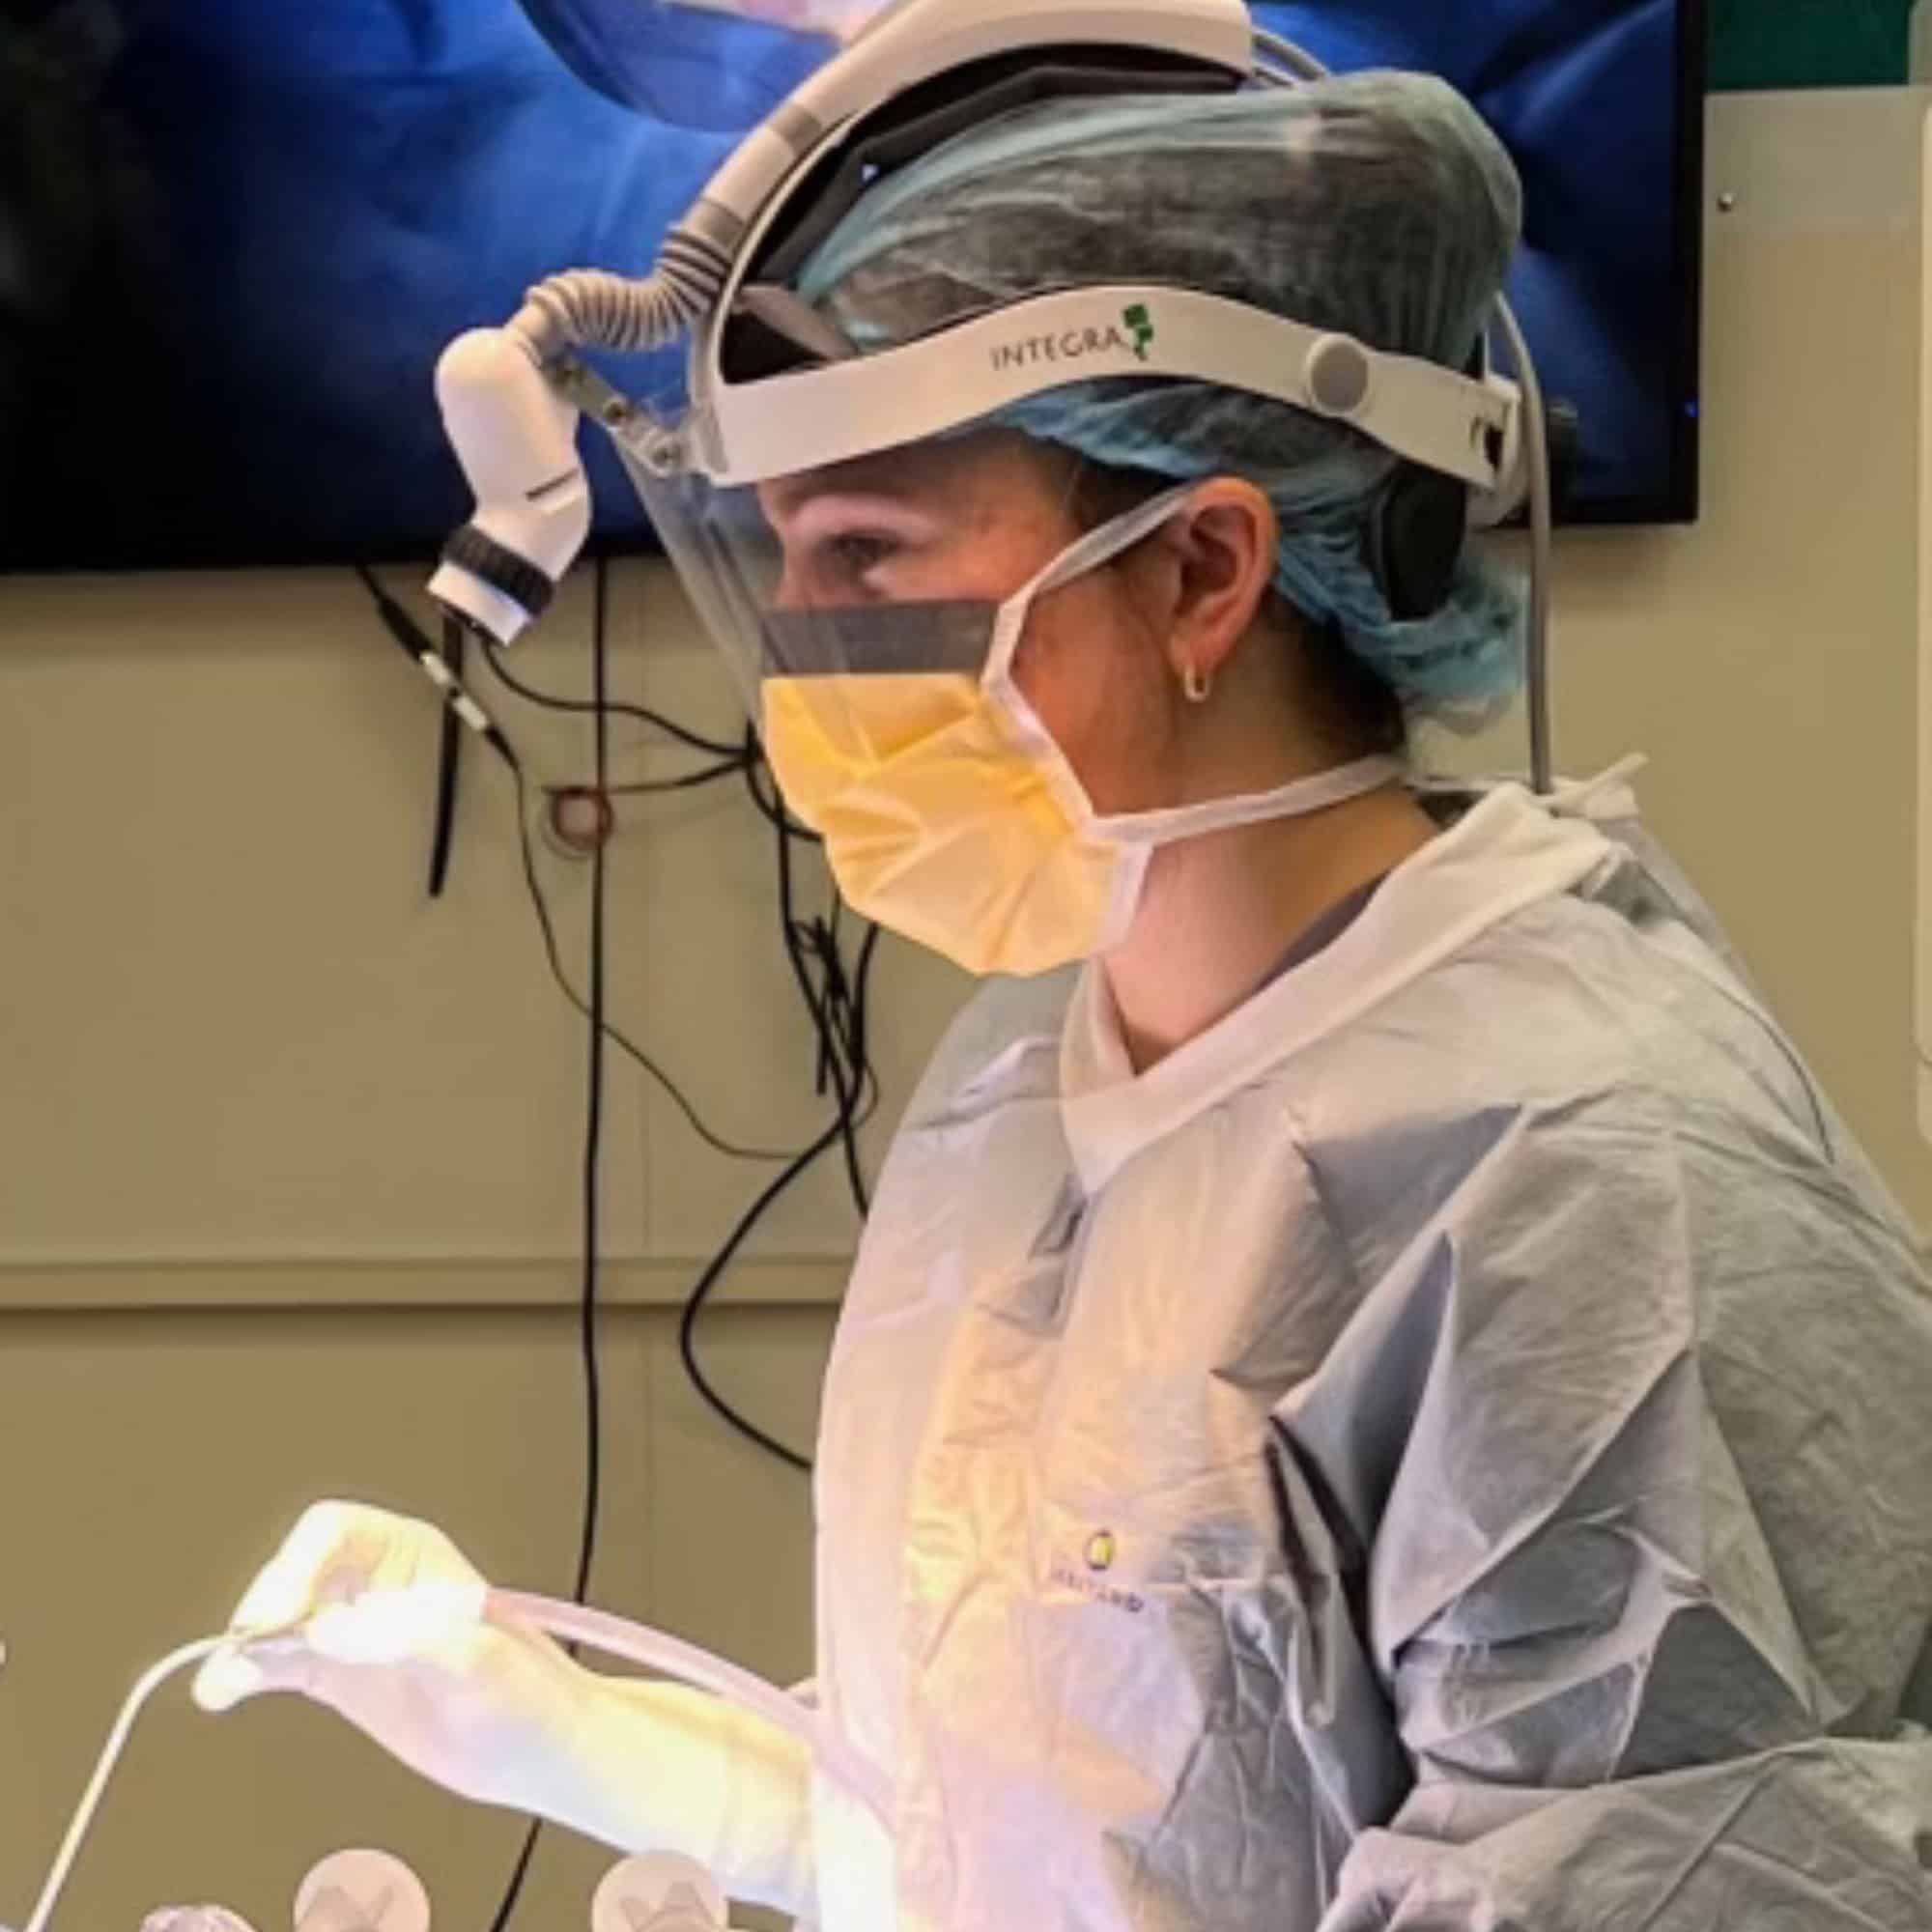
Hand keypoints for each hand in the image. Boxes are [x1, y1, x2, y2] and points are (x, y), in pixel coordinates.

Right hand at [193, 1500, 592, 1813]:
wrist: (537, 1750)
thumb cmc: (526, 1693)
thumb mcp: (478, 1662)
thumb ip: (407, 1640)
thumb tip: (329, 1631)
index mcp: (413, 1555)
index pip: (336, 1531)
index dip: (298, 1563)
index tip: (279, 1613)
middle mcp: (374, 1583)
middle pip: (296, 1570)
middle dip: (267, 1602)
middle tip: (249, 1648)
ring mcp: (351, 1631)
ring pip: (279, 1619)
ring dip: (245, 1643)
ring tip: (222, 1681)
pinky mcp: (337, 1677)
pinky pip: (280, 1664)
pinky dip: (248, 1673)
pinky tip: (224, 1690)